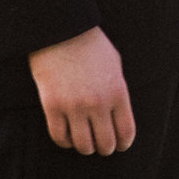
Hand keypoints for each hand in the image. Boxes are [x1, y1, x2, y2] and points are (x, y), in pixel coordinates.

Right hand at [30, 25, 135, 155]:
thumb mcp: (114, 66)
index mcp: (118, 93)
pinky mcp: (52, 106)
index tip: (119, 145)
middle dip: (104, 148)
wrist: (61, 30)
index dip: (123, 144)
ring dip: (85, 147)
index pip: (126, 132)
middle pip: (105, 144)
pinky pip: (60, 137)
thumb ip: (118, 92)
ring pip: (83, 146)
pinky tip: (67, 136)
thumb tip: (118, 117)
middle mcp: (98, 103)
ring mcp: (74, 106)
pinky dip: (65, 142)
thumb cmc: (90, 46)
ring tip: (84, 142)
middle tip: (100, 145)